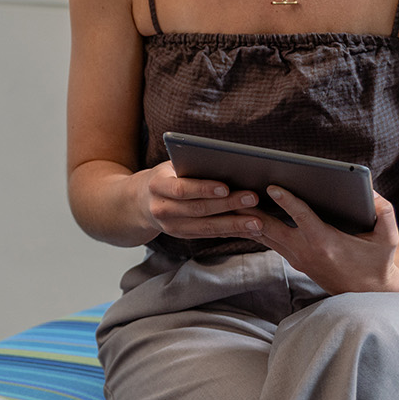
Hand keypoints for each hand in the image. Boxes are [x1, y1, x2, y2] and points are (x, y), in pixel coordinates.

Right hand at [133, 160, 264, 240]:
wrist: (140, 203)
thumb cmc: (165, 176)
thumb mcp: (171, 166)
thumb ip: (191, 166)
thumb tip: (227, 163)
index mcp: (157, 186)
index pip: (182, 189)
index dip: (204, 188)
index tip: (226, 186)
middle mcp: (162, 209)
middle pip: (199, 209)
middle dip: (228, 205)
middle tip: (253, 199)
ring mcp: (171, 227)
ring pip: (207, 227)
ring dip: (234, 225)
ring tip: (258, 221)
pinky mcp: (183, 236)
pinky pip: (210, 235)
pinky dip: (231, 232)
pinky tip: (250, 230)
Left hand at [246, 188, 398, 294]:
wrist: (370, 294)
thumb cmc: (379, 261)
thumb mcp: (388, 236)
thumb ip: (383, 209)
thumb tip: (367, 187)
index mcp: (327, 243)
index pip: (303, 218)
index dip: (287, 201)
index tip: (272, 187)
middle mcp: (307, 252)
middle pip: (272, 228)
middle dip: (252, 210)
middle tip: (236, 191)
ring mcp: (298, 258)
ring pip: (266, 236)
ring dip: (248, 218)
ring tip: (231, 198)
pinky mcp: (295, 260)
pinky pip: (270, 241)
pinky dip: (256, 227)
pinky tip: (243, 214)